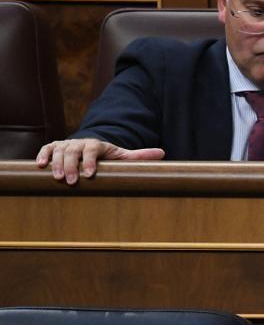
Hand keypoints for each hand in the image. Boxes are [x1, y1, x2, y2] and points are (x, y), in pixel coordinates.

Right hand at [36, 139, 164, 183]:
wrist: (90, 147)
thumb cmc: (108, 156)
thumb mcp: (123, 155)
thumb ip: (140, 156)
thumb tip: (162, 153)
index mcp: (97, 144)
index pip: (93, 149)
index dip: (91, 161)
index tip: (90, 175)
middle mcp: (80, 142)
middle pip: (74, 151)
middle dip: (73, 165)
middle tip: (73, 181)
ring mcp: (66, 144)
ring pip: (59, 151)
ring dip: (58, 164)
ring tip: (58, 178)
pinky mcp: (55, 147)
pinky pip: (47, 149)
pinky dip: (42, 155)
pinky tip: (39, 166)